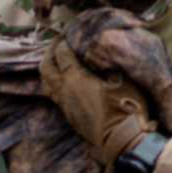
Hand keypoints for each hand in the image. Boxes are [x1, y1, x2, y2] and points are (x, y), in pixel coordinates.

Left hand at [39, 39, 155, 166]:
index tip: (69, 33)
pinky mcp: (69, 116)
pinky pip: (55, 96)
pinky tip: (66, 79)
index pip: (61, 54)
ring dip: (50, 70)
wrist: (123, 140)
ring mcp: (65, 106)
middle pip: (45, 68)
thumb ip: (105, 63)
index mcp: (75, 79)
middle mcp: (65, 92)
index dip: (63, 41)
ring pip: (47, 84)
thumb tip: (97, 53)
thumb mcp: (121, 78)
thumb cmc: (126, 106)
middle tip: (59, 44)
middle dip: (50, 53)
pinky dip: (56, 83)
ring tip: (59, 61)